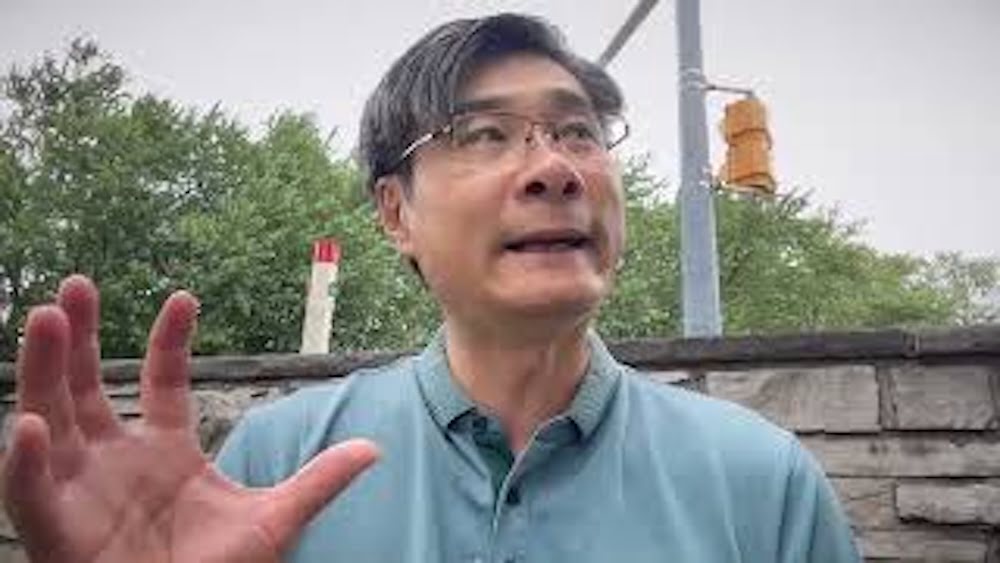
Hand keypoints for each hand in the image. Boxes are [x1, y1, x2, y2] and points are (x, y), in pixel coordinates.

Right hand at [1, 275, 378, 562]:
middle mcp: (116, 463)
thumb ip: (318, 481)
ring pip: (50, 421)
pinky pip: (30, 494)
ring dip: (44, 371)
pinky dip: (23, 463)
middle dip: (80, 337)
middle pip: (88, 388)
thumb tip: (372, 448)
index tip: (184, 298)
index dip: (171, 340)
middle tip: (77, 285)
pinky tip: (26, 424)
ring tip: (46, 319)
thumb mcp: (275, 521)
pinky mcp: (57, 533)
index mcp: (166, 453)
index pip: (164, 382)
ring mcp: (81, 492)